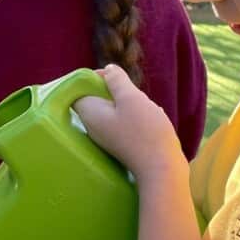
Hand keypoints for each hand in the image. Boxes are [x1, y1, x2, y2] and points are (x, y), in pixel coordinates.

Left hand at [74, 64, 185, 184]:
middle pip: (97, 99)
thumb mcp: (131, 98)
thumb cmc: (145, 132)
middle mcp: (94, 127)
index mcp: (90, 114)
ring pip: (114, 110)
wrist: (162, 169)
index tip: (111, 77)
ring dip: (130, 103)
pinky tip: (152, 118)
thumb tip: (108, 70)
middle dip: (115, 90)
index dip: (92, 79)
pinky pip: (125, 122)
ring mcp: (109, 137)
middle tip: (131, 92)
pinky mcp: (123, 144)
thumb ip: (117, 81)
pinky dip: (137, 116)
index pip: (78, 91)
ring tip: (145, 107)